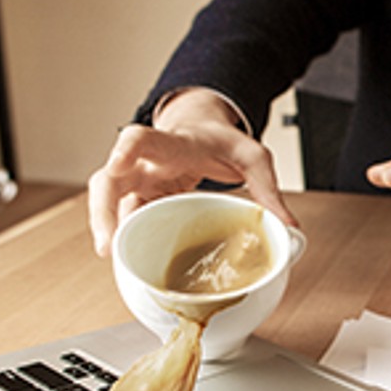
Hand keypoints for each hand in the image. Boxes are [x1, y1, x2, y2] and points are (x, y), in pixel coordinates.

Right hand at [88, 89, 295, 255]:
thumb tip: (288, 227)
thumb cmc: (219, 141)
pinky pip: (122, 220)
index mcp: (173, 145)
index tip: (119, 166)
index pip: (140, 139)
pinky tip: (125, 260)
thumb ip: (268, 187)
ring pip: (109, 204)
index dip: (126, 152)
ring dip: (108, 231)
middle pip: (108, 180)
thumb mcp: (252, 156)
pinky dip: (122, 240)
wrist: (199, 130)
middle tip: (108, 244)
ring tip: (116, 258)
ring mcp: (138, 183)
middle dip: (102, 211)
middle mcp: (146, 163)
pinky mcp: (139, 201)